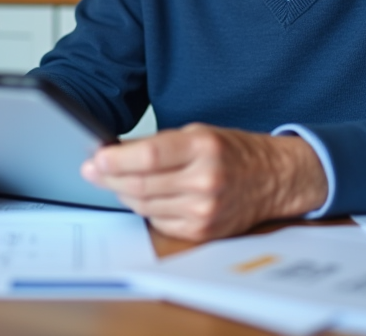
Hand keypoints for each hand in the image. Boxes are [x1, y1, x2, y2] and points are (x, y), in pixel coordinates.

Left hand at [80, 124, 327, 240]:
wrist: (273, 179)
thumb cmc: (233, 152)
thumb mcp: (197, 134)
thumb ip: (157, 144)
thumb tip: (113, 152)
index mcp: (203, 148)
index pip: (149, 157)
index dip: (116, 160)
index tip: (96, 158)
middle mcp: (205, 181)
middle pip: (141, 184)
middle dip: (109, 178)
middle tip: (92, 170)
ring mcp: (204, 210)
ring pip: (144, 205)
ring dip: (123, 193)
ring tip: (114, 181)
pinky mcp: (202, 231)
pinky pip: (157, 222)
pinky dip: (145, 209)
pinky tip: (145, 196)